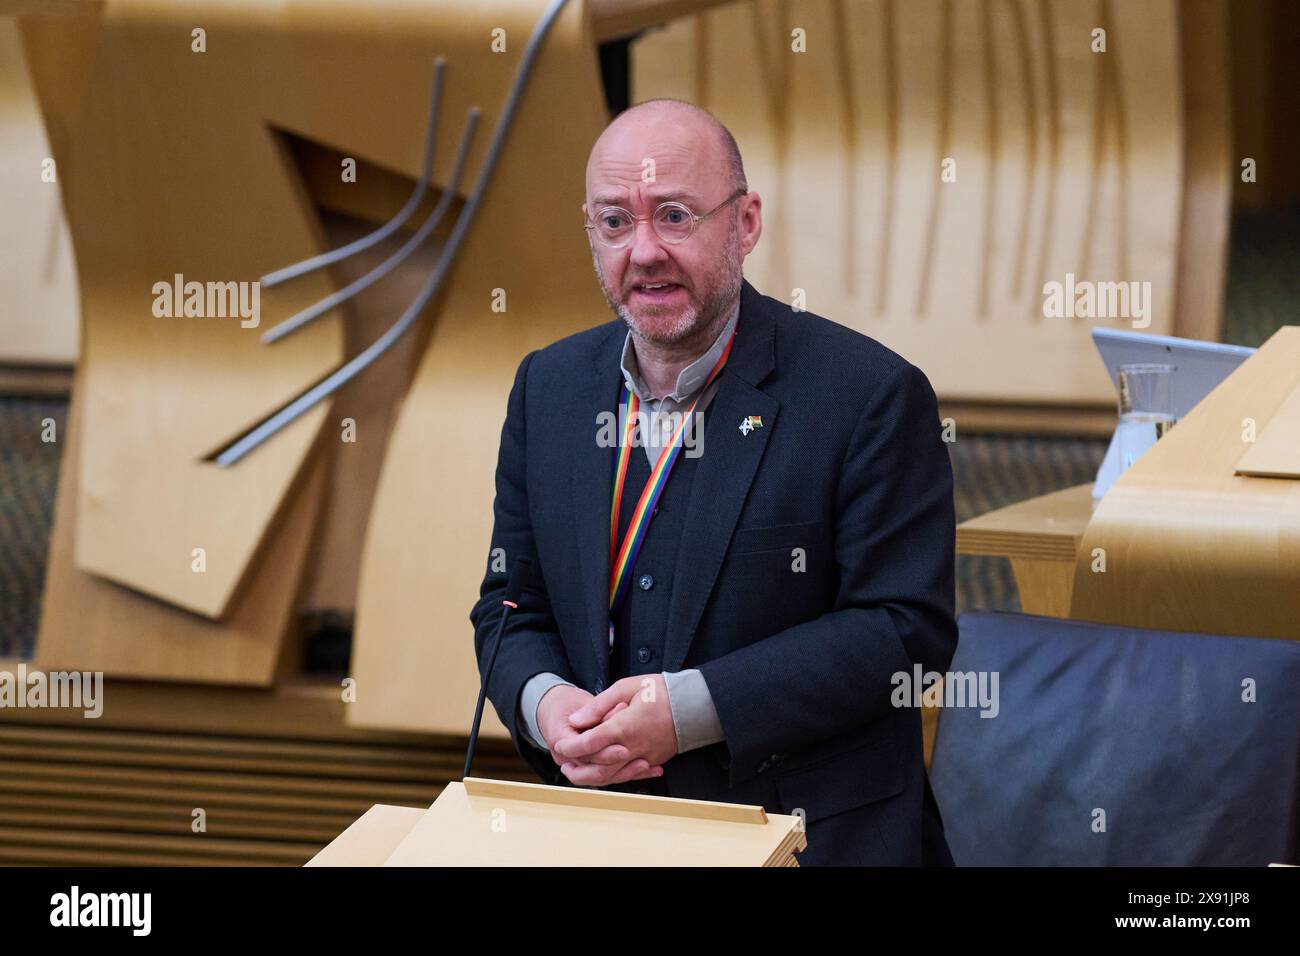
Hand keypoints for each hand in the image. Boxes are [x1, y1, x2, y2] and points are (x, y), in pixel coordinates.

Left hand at [555, 675, 676, 785]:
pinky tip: (604, 772)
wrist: (694, 704)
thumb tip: (576, 720)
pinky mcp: (654, 760)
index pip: (590, 743)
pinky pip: (629, 774)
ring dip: (592, 777)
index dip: (571, 747)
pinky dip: (614, 776)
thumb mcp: (626, 686)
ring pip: (613, 776)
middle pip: (599, 768)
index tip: (560, 745)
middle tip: (564, 763)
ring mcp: (645, 757)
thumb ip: (599, 705)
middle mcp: (634, 747)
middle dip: (578, 769)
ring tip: (578, 770)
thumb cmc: (660, 691)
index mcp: (625, 727)